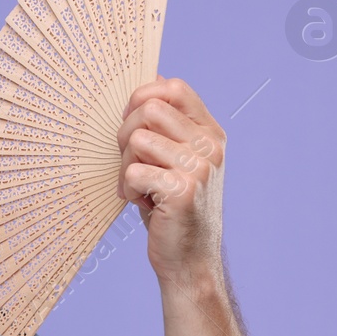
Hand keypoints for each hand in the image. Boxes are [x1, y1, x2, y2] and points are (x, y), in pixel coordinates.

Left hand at [115, 76, 226, 286]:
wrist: (188, 258)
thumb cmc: (170, 205)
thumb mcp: (172, 157)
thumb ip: (166, 122)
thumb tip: (153, 77)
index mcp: (209, 132)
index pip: (174, 87)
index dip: (143, 97)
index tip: (133, 125)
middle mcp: (210, 146)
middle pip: (148, 109)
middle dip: (125, 135)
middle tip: (131, 163)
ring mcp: (200, 168)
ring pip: (137, 140)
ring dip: (125, 166)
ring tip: (138, 187)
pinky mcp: (183, 191)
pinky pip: (134, 172)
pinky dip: (127, 189)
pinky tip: (140, 202)